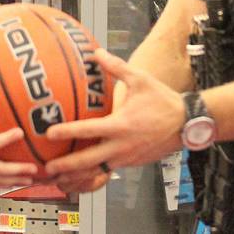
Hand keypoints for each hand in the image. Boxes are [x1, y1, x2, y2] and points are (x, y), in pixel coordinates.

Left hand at [44, 49, 182, 185]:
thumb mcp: (140, 79)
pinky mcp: (131, 164)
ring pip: (97, 172)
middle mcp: (122, 146)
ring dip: (77, 178)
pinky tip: (79, 179)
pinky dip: (92, 178)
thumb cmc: (162, 100)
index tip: (49, 133)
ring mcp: (126, 158)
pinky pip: (108, 173)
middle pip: (89, 161)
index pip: (89, 130)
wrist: (186, 124)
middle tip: (47, 168)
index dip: (68, 132)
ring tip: (57, 181)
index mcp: (121, 125)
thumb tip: (96, 52)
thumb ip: (116, 66)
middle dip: (67, 166)